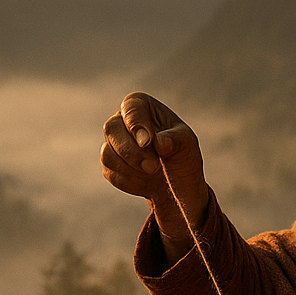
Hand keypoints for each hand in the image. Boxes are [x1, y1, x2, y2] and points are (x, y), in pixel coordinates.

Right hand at [101, 92, 208, 262]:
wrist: (177, 188)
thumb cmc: (185, 160)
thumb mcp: (188, 148)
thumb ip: (175, 142)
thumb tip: (159, 143)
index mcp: (144, 107)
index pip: (132, 105)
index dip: (138, 124)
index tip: (152, 145)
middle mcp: (124, 121)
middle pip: (111, 128)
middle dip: (132, 151)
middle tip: (154, 166)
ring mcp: (113, 144)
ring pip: (107, 152)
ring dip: (131, 169)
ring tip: (153, 176)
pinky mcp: (109, 166)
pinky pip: (108, 172)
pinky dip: (126, 182)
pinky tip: (145, 187)